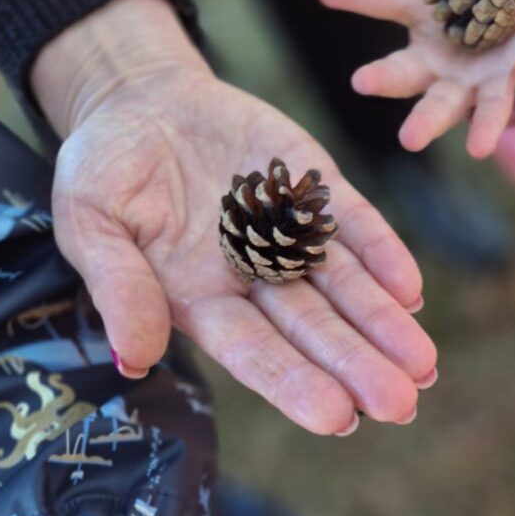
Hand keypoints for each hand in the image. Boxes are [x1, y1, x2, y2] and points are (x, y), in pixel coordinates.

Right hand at [32, 0, 435, 426]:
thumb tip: (134, 358)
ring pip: (346, 290)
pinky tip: (411, 291)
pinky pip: (355, 227)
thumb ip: (117, 285)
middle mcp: (256, 282)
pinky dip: (384, 255)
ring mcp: (291, 237)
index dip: (294, 384)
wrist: (140, 98)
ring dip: (385, 325)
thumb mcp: (90, 220)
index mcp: (202, 303)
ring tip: (424, 366)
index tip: (336, 417)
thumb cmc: (105, 169)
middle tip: (401, 406)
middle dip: (358, 368)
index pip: (255, 353)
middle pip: (314, 331)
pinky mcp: (316, 190)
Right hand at [317, 0, 514, 158]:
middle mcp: (457, 83)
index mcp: (424, 66)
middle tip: (408, 141)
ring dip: (485, 127)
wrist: (504, 1)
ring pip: (488, 106)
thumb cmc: (451, 8)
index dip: (381, 79)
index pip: (397, 74)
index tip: (359, 81)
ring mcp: (494, 77)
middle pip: (439, 106)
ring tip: (478, 150)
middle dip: (425, 123)